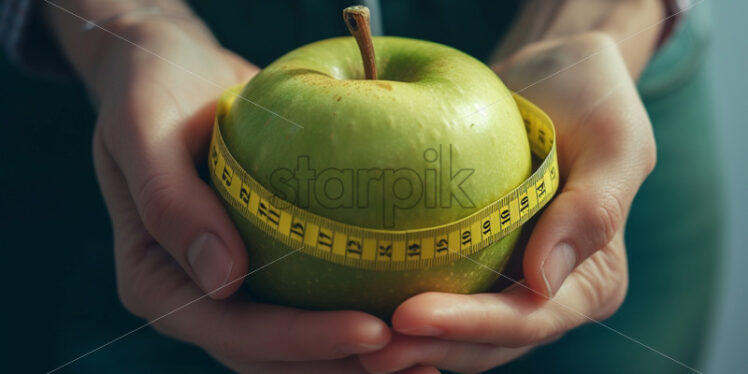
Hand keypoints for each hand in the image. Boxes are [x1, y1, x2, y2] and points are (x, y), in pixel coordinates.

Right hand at [90, 21, 392, 372]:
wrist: (173, 69)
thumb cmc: (153, 86)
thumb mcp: (143, 127)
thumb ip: (170, 203)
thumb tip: (223, 282)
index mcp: (156, 279)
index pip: (235, 329)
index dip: (303, 340)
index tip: (373, 331)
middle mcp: (196, 294)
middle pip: (272, 355)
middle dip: (341, 364)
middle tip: (420, 360)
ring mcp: (231, 284)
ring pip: (295, 345)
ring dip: (355, 359)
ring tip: (427, 358)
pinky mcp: (264, 264)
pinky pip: (309, 302)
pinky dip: (353, 316)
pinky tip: (410, 318)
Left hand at [359, 32, 655, 372]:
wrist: (554, 71)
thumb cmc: (593, 96)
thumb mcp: (616, 141)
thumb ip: (594, 210)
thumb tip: (542, 281)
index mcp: (590, 279)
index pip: (531, 318)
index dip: (471, 325)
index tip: (410, 316)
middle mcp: (547, 291)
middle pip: (488, 340)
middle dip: (432, 348)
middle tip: (371, 349)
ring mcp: (506, 277)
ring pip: (459, 330)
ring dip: (413, 342)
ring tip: (357, 344)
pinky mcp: (473, 258)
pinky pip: (440, 290)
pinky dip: (405, 305)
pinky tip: (361, 307)